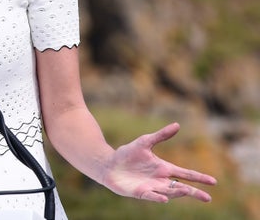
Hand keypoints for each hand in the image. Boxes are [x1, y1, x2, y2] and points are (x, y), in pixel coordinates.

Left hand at [101, 122, 216, 202]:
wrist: (109, 164)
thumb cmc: (128, 154)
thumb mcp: (145, 142)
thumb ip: (161, 135)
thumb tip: (177, 125)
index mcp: (164, 168)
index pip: (186, 174)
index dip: (199, 178)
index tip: (214, 181)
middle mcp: (160, 180)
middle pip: (181, 188)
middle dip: (194, 192)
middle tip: (208, 198)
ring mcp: (151, 187)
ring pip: (168, 192)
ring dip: (177, 192)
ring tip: (186, 190)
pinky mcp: (140, 193)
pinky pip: (151, 196)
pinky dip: (158, 197)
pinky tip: (164, 198)